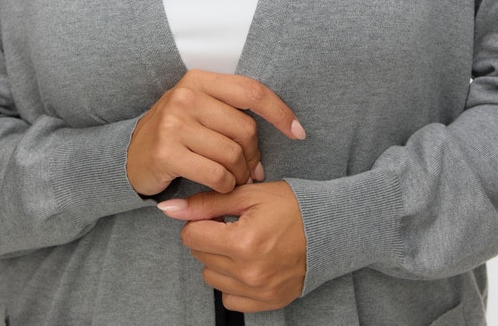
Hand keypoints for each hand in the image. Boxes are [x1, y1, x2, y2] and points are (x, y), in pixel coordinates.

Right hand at [126, 70, 305, 195]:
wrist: (131, 156)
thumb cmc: (176, 133)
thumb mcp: (200, 109)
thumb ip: (232, 110)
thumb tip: (282, 127)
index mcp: (199, 80)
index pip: (251, 91)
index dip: (279, 112)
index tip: (298, 132)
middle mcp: (186, 96)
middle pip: (245, 128)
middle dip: (254, 155)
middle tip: (251, 171)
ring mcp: (174, 123)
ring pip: (232, 154)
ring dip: (240, 175)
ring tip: (235, 180)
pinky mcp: (166, 152)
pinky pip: (215, 174)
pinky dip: (225, 185)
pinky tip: (220, 186)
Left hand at [158, 181, 306, 311]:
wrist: (328, 228)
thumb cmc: (291, 205)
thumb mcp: (248, 195)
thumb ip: (207, 202)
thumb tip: (169, 208)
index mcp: (243, 242)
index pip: (192, 236)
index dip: (200, 221)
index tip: (215, 214)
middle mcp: (249, 272)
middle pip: (200, 256)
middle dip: (209, 237)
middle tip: (231, 224)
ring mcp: (258, 291)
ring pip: (211, 277)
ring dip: (219, 260)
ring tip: (241, 242)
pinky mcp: (267, 302)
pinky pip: (229, 298)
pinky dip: (232, 282)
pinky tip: (247, 262)